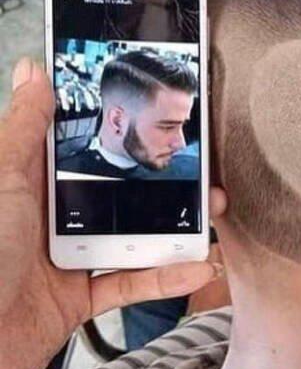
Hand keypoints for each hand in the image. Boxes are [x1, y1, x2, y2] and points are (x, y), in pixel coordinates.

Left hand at [0, 58, 220, 368]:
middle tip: (200, 169)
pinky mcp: (81, 296)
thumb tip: (32, 72)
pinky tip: (197, 266)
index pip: (87, 148)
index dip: (123, 131)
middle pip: (122, 192)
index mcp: (36, 184)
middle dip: (165, 183)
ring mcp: (71, 256)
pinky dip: (165, 278)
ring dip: (176, 229)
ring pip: (134, 236)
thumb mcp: (4, 179)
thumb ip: (25, 129)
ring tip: (212, 214)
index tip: (158, 114)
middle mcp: (56, 217)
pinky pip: (131, 284)